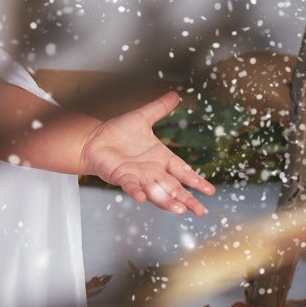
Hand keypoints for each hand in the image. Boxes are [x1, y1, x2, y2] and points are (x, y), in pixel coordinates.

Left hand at [78, 90, 215, 215]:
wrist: (94, 138)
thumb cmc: (118, 131)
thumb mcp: (142, 117)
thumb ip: (159, 108)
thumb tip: (176, 94)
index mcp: (161, 158)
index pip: (183, 171)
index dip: (196, 181)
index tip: (210, 191)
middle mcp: (152, 171)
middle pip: (174, 187)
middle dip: (187, 199)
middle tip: (200, 212)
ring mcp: (138, 176)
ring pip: (156, 191)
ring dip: (167, 201)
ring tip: (179, 210)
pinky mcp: (122, 177)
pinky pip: (131, 186)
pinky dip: (137, 192)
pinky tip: (143, 199)